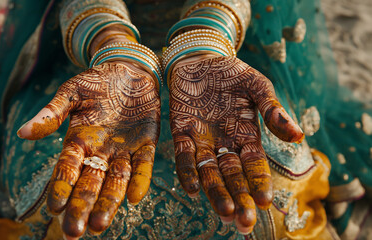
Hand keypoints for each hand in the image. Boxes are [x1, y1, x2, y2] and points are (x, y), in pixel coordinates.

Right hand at [17, 62, 159, 237]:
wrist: (128, 70)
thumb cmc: (97, 81)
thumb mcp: (72, 92)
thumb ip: (53, 112)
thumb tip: (23, 133)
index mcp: (79, 140)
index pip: (67, 168)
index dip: (61, 187)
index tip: (53, 208)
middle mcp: (100, 151)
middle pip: (89, 183)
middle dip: (82, 206)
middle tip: (73, 232)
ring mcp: (123, 150)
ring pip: (115, 181)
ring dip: (108, 203)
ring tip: (99, 225)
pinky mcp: (146, 144)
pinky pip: (143, 166)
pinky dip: (140, 180)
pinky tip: (135, 197)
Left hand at [169, 55, 302, 233]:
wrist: (199, 59)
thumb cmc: (231, 72)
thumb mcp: (257, 86)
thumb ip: (273, 110)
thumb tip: (298, 136)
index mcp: (247, 135)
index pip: (255, 165)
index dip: (260, 182)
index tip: (264, 201)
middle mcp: (225, 144)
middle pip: (233, 176)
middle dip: (239, 198)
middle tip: (244, 221)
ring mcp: (203, 141)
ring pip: (210, 172)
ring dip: (216, 192)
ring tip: (224, 212)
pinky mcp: (182, 133)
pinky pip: (184, 157)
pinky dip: (188, 172)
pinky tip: (193, 188)